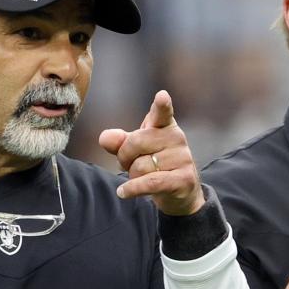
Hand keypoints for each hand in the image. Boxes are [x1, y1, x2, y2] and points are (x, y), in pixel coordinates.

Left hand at [99, 90, 204, 215]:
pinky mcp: (183, 179)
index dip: (162, 105)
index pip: (162, 113)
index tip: (162, 96)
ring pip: (141, 167)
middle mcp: (176, 138)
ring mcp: (183, 158)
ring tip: (141, 178)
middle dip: (125, 157)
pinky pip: (150, 183)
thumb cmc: (156, 164)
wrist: (181, 191)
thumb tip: (105, 138)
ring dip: (133, 176)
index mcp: (165, 125)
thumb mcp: (135, 151)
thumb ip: (119, 142)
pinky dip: (133, 188)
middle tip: (128, 164)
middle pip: (135, 143)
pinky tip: (123, 192)